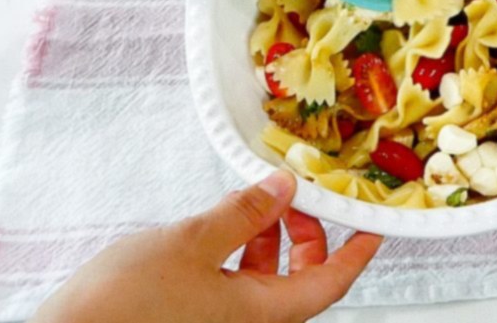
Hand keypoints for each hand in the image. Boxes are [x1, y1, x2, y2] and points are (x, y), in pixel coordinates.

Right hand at [30, 171, 382, 322]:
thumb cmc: (123, 306)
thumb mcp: (193, 243)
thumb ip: (243, 214)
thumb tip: (283, 188)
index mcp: (262, 314)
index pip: (330, 282)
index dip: (357, 251)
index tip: (373, 224)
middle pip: (302, 281)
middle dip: (307, 235)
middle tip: (299, 198)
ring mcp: (222, 322)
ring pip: (267, 280)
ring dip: (270, 238)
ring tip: (256, 201)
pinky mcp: (196, 316)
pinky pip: (236, 282)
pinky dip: (240, 250)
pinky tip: (223, 224)